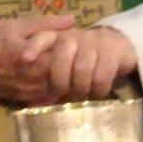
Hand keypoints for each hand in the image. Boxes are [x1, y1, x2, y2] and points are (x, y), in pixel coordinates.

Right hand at [0, 15, 74, 103]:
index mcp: (34, 59)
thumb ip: (46, 24)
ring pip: (59, 86)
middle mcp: (35, 80)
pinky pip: (48, 94)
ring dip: (63, 74)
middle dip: (71, 63)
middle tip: (72, 51)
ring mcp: (31, 93)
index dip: (76, 48)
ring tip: (62, 61)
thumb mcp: (15, 25)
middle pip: (67, 74)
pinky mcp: (25, 100)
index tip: (76, 39)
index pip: (68, 57)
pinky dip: (52, 84)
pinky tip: (49, 73)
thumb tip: (72, 19)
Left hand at [22, 25, 136, 101]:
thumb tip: (33, 104)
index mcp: (58, 37)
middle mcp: (75, 36)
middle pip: (63, 53)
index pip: (44, 37)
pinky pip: (101, 76)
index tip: (25, 59)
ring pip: (82, 68)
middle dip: (60, 79)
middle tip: (61, 93)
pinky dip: (98, 89)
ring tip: (81, 95)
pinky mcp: (112, 53)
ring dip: (80, 87)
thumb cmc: (83, 58)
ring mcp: (94, 43)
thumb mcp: (64, 62)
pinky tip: (97, 93)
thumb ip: (49, 78)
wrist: (117, 45)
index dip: (34, 47)